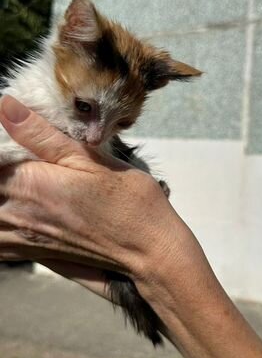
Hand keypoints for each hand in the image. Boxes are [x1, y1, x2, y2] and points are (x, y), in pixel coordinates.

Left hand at [0, 95, 195, 302]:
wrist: (150, 250)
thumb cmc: (129, 202)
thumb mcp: (92, 159)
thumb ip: (41, 135)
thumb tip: (5, 106)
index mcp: (28, 185)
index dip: (0, 142)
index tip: (13, 137)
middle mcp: (16, 215)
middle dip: (3, 167)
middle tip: (22, 158)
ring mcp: (21, 238)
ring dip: (1, 197)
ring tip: (20, 181)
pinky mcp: (31, 252)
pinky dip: (1, 223)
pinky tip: (13, 209)